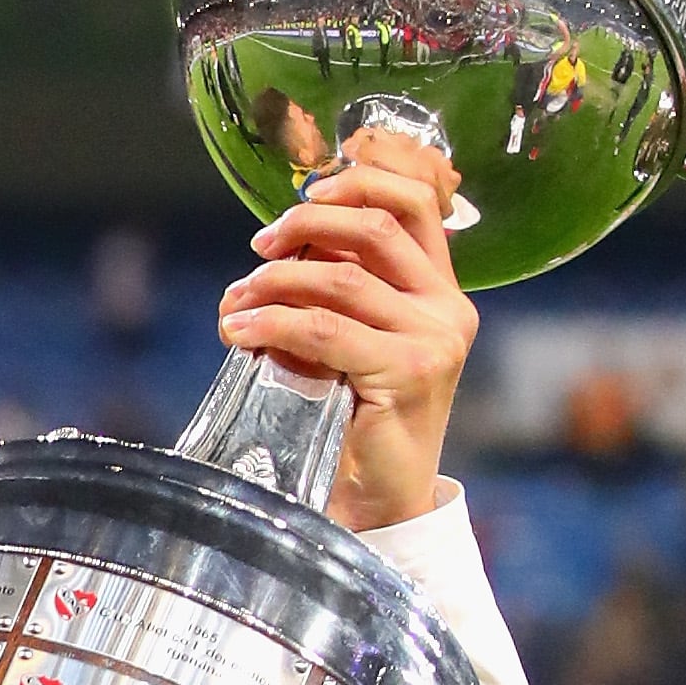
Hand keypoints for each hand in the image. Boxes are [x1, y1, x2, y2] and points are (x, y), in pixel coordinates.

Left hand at [215, 128, 478, 534]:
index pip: (414, 201)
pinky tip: (240, 333)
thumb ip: (337, 292)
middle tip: (258, 250)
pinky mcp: (409, 372)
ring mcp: (434, 339)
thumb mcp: (352, 342)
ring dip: (276, 282)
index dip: (358, 182)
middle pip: (374, 228)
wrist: (381, 502)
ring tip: (236, 302)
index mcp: (442, 290)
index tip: (305, 195)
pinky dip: (273, 325)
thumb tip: (272, 247)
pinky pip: (325, 331)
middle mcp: (449, 308)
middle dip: (305, 225)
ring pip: (342, 279)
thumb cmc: (359, 422)